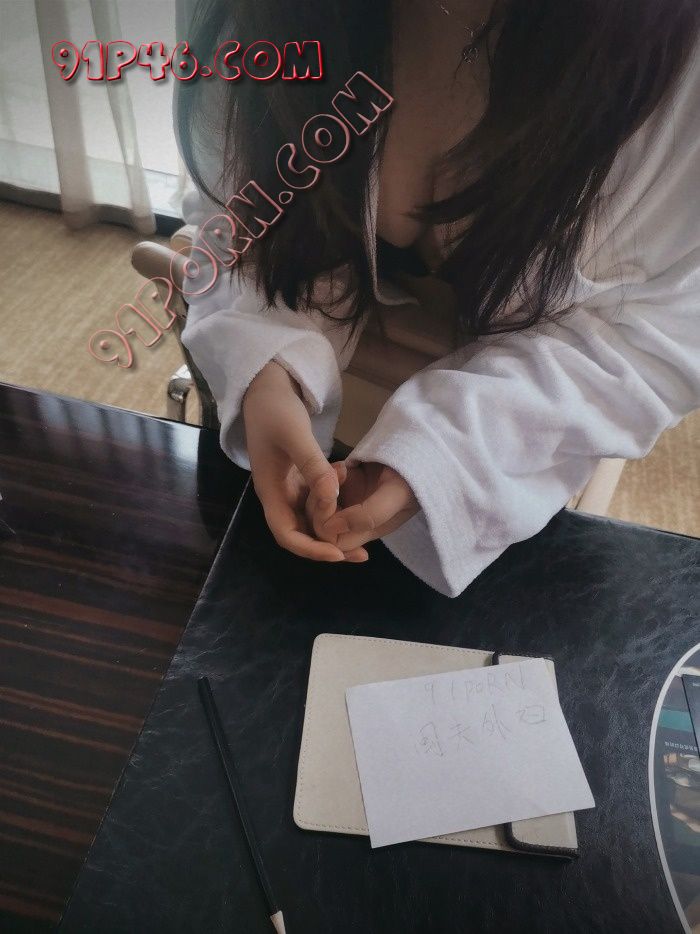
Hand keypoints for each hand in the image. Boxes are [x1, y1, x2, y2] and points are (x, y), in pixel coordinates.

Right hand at [243, 362, 367, 562]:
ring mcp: (289, 488)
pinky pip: (318, 499)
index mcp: (270, 492)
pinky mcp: (299, 478)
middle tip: (362, 553)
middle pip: (301, 533)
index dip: (311, 549)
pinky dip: (335, 499)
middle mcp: (279, 496)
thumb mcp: (295, 434)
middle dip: (329, 545)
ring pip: (312, 518)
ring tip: (363, 525)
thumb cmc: (275, 411)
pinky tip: (348, 482)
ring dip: (335, 524)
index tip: (339, 554)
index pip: (287, 535)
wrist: (267, 389)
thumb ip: (313, 465)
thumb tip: (332, 495)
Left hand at [320, 461, 419, 551]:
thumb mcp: (395, 498)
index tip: (328, 502)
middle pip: (321, 522)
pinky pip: (326, 484)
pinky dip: (328, 474)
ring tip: (340, 468)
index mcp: (366, 529)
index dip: (324, 525)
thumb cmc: (414, 477)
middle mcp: (355, 517)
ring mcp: (350, 498)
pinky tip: (342, 465)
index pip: (332, 541)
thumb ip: (366, 516)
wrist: (423, 449)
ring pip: (320, 503)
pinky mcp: (348, 480)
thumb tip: (329, 529)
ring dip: (322, 486)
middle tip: (329, 481)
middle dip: (318, 502)